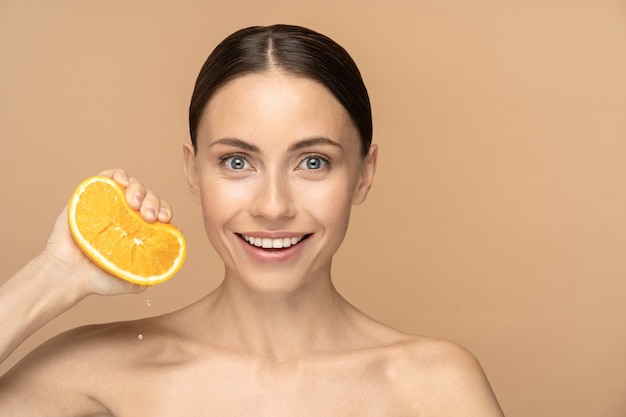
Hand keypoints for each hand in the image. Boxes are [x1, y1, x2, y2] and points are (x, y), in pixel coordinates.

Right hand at [41, 169, 174, 298]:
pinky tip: (122, 182)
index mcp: (138, 231)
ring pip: (132, 185)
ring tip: (134, 203)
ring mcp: (109, 204)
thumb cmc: (97, 278)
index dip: (165, 211)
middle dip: (154, 202)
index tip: (164, 220)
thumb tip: (170, 254)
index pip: (160, 213)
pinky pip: (107, 177)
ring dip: (138, 189)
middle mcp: (126, 216)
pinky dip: (118, 174)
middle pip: (149, 197)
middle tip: (148, 216)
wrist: (66, 274)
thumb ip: (151, 271)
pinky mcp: (90, 196)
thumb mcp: (131, 279)